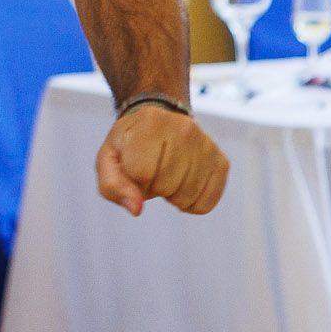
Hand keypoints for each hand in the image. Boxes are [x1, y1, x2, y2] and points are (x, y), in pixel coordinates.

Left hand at [97, 103, 228, 215]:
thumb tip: (136, 209)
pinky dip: (191, 203)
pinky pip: (206, 204)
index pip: (142, 172)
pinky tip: (184, 183)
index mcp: (151, 122)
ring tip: (168, 173)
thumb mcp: (108, 160)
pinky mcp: (221, 162)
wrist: (159, 124)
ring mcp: (206, 145)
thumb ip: (113, 186)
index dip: (134, 178)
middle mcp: (183, 128)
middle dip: (153, 187)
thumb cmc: (130, 145)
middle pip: (166, 186)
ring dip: (172, 196)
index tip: (134, 164)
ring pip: (187, 197)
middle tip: (152, 169)